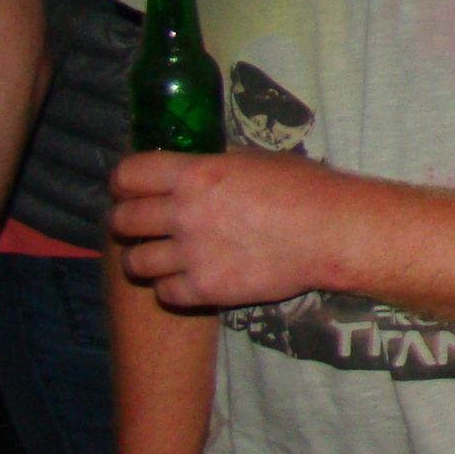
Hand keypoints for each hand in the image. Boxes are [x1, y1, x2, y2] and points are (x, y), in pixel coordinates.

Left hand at [111, 148, 337, 310]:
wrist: (331, 232)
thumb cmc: (304, 188)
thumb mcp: (254, 160)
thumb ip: (214, 166)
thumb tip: (192, 167)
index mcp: (195, 173)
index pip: (127, 174)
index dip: (124, 183)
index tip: (131, 190)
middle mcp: (184, 212)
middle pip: (122, 220)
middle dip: (126, 221)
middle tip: (141, 226)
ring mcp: (192, 254)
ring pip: (135, 262)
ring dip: (145, 258)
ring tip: (161, 257)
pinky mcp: (206, 289)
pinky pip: (164, 293)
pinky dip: (172, 287)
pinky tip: (188, 279)